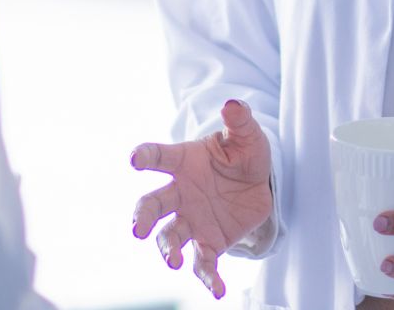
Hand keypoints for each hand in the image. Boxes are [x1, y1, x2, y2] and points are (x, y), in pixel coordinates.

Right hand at [130, 99, 273, 299]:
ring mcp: (191, 220)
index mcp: (183, 161)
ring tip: (174, 262)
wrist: (258, 185)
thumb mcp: (247, 136)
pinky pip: (203, 262)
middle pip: (152, 205)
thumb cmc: (243, 154)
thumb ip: (239, 121)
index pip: (158, 157)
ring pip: (171, 237)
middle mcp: (180, 193)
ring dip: (168, 250)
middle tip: (138, 229)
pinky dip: (207, 277)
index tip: (135, 159)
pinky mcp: (209, 242)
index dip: (145, 156)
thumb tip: (234, 104)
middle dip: (142, 217)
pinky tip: (217, 290)